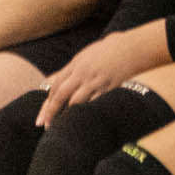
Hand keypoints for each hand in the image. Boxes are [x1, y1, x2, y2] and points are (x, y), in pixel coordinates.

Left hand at [37, 25, 168, 126]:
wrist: (133, 47)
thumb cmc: (110, 49)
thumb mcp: (86, 55)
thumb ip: (70, 69)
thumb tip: (53, 79)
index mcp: (76, 64)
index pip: (56, 85)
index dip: (47, 102)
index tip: (41, 115)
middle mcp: (83, 73)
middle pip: (62, 94)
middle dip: (51, 111)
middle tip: (44, 125)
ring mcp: (96, 81)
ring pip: (76, 101)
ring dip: (67, 115)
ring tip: (61, 127)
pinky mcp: (109, 87)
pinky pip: (94, 103)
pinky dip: (86, 113)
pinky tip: (82, 123)